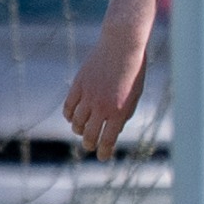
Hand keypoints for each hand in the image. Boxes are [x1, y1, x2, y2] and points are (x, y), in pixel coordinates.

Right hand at [62, 29, 148, 160]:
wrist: (122, 45)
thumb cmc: (134, 70)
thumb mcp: (135, 95)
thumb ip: (124, 113)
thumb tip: (113, 129)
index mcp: (119, 111)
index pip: (108, 139)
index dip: (104, 151)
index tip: (103, 158)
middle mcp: (101, 106)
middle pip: (90, 134)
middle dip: (90, 144)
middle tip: (91, 147)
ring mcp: (88, 96)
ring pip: (76, 122)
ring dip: (79, 130)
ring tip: (83, 132)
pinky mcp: (78, 85)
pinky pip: (69, 107)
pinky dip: (69, 115)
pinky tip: (73, 118)